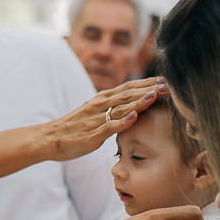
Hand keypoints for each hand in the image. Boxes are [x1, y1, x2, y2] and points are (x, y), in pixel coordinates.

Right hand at [37, 78, 167, 161]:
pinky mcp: (92, 134)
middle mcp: (100, 105)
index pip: (128, 88)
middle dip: (150, 88)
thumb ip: (110, 109)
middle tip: (170, 85)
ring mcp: (96, 119)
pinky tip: (135, 116)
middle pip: (129, 94)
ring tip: (158, 95)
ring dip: (141, 101)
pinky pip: (109, 126)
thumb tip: (129, 108)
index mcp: (101, 99)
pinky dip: (123, 121)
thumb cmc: (73, 128)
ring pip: (122, 107)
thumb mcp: (93, 113)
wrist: (49, 138)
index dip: (147, 83)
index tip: (165, 81)